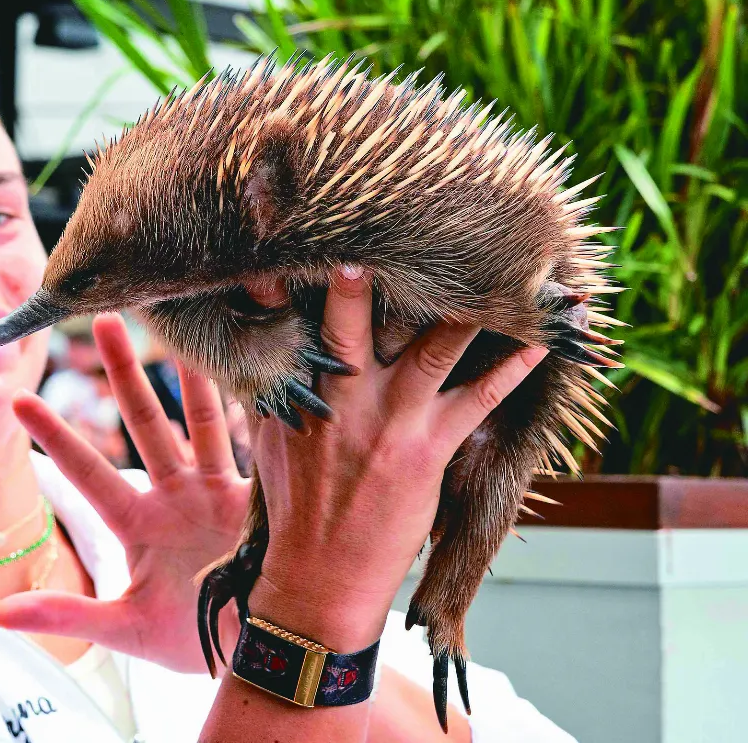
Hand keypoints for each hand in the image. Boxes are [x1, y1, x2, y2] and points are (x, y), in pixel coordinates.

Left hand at [0, 313, 249, 672]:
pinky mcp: (256, 494)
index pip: (87, 471)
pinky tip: (241, 363)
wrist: (263, 653)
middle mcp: (174, 497)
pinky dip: (245, 403)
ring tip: (169, 326)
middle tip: (102, 321)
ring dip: (184, 374)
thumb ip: (68, 615)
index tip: (19, 399)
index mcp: (138, 525)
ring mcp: (215, 491)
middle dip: (122, 375)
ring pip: (196, 420)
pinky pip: (250, 441)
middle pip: (142, 424)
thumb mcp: (126, 629)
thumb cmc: (193, 641)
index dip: (55, 437)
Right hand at [248, 266, 548, 650]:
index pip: (294, 318)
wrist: (321, 573)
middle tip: (394, 222)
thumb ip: (268, 385)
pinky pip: (478, 398)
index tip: (308, 232)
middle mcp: (343, 396)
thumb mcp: (269, 438)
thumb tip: (257, 347)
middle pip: (356, 320)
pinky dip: (511, 367)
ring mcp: (389, 421)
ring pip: (430, 347)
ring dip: (464, 307)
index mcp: (300, 390)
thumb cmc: (295, 501)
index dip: (295, 273)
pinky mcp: (429, 449)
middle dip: (369, 272)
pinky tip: (538, 340)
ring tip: (496, 267)